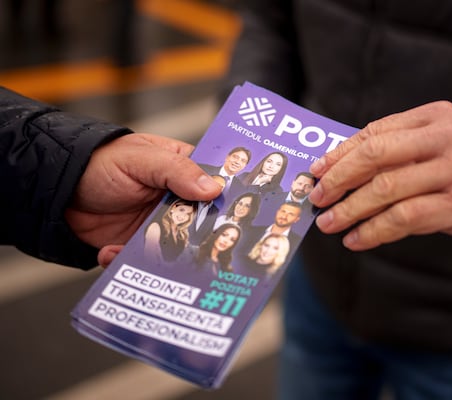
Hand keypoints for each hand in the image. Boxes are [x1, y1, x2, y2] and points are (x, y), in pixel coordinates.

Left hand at [65, 133, 222, 265]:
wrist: (56, 190)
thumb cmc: (99, 162)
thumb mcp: (141, 159)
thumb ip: (177, 170)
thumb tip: (213, 188)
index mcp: (182, 170)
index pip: (215, 185)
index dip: (225, 199)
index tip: (235, 214)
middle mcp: (175, 199)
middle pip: (202, 222)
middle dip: (199, 236)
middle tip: (195, 244)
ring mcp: (157, 223)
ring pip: (176, 246)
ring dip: (164, 255)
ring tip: (145, 252)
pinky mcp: (137, 244)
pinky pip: (144, 260)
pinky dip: (129, 261)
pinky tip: (112, 252)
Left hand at [309, 101, 451, 250]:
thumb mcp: (443, 139)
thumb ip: (402, 147)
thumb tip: (344, 169)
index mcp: (434, 116)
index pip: (375, 132)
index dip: (340, 153)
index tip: (316, 171)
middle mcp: (442, 139)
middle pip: (375, 156)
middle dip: (338, 179)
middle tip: (317, 197)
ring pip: (385, 190)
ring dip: (350, 210)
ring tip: (328, 224)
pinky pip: (404, 219)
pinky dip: (374, 231)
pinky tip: (357, 240)